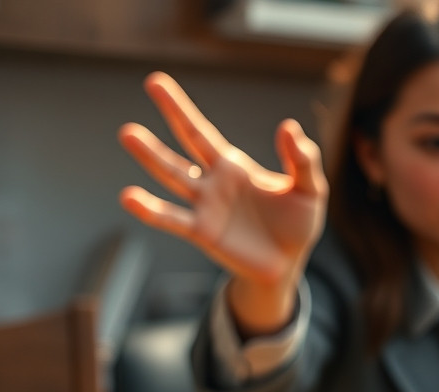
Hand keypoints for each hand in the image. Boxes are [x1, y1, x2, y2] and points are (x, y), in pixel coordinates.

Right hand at [118, 72, 326, 336]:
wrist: (288, 264)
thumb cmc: (297, 224)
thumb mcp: (309, 189)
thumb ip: (303, 160)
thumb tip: (290, 126)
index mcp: (232, 166)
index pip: (200, 131)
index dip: (180, 108)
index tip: (156, 82)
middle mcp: (212, 181)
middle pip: (185, 143)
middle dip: (171, 114)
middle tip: (150, 83)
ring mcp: (204, 206)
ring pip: (173, 176)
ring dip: (151, 156)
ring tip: (129, 134)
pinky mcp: (202, 232)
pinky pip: (173, 219)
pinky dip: (151, 210)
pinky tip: (130, 197)